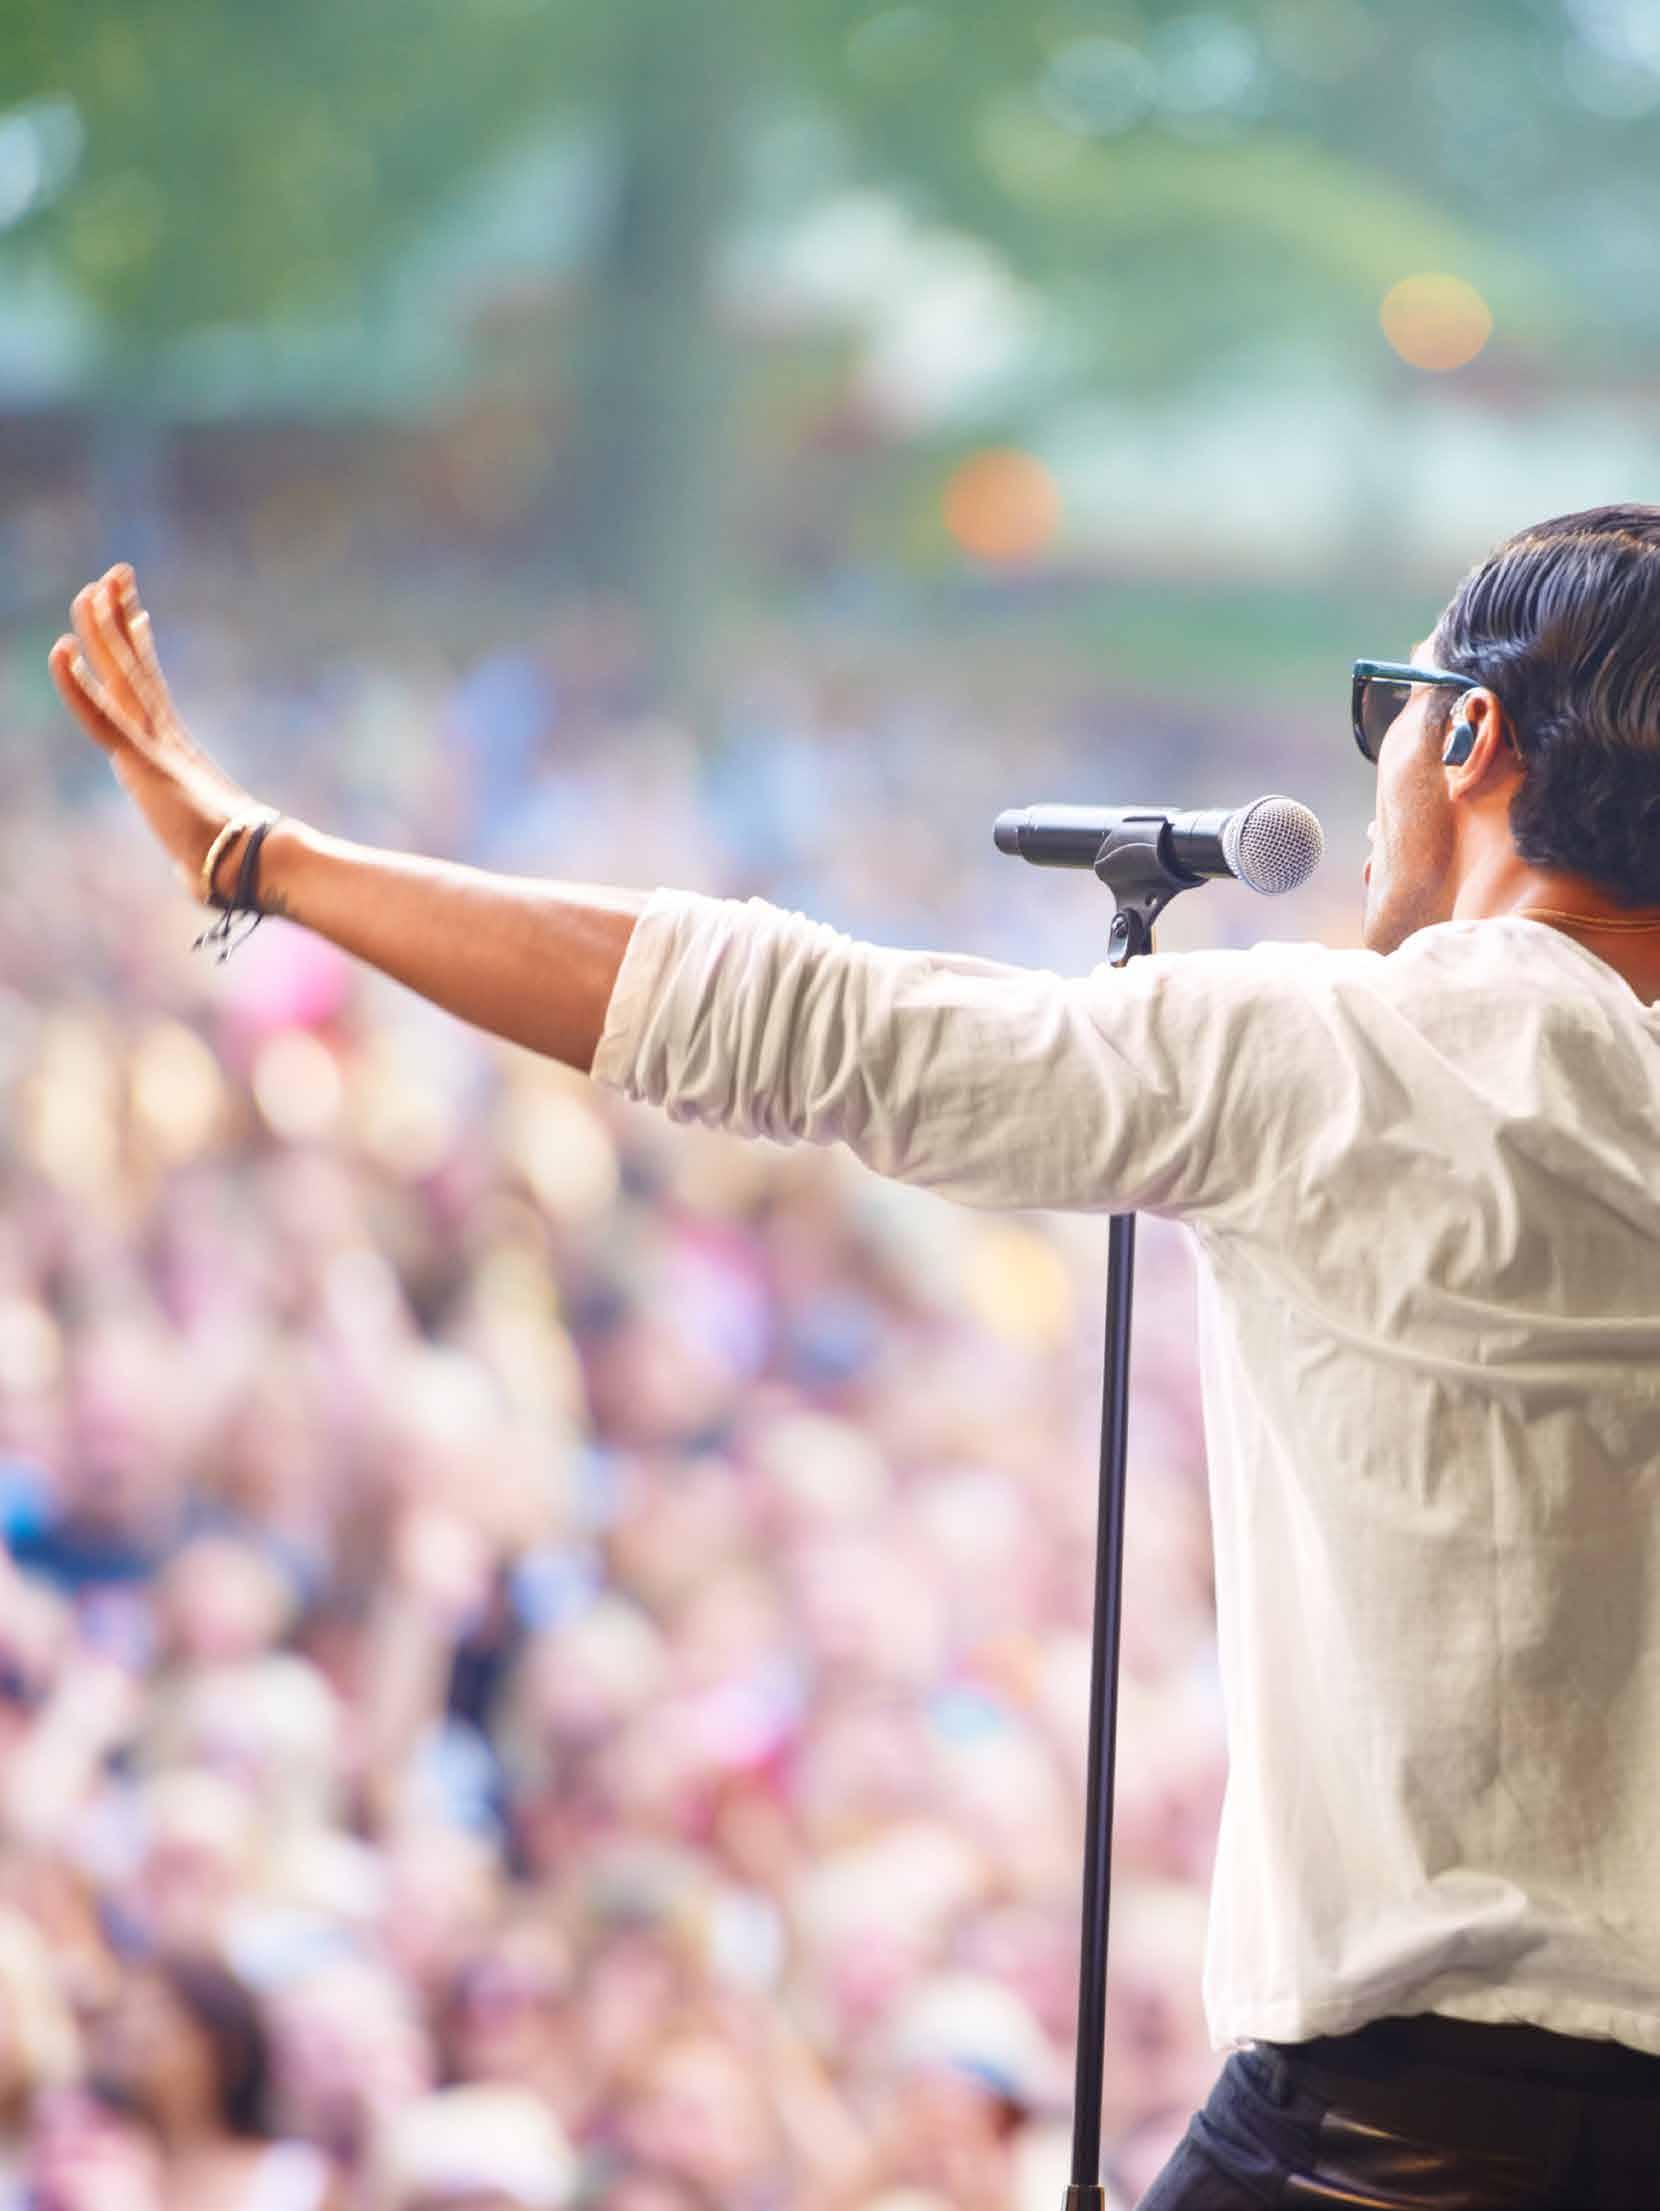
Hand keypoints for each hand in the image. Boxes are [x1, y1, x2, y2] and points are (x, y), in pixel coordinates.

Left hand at [49, 564, 263, 898]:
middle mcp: (164, 739)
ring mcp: (153, 746)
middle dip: (122, 620)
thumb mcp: (197, 859)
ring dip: (103, 632)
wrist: (253, 865)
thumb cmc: (233, 871)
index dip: (139, 651)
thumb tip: (194, 883)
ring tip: (94, 586)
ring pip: (120, 677)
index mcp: (176, 755)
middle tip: (117, 575)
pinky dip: (78, 686)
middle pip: (135, 668)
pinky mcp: (142, 761)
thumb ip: (189, 859)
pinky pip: (101, 716)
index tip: (138, 615)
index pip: (151, 691)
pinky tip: (61, 651)